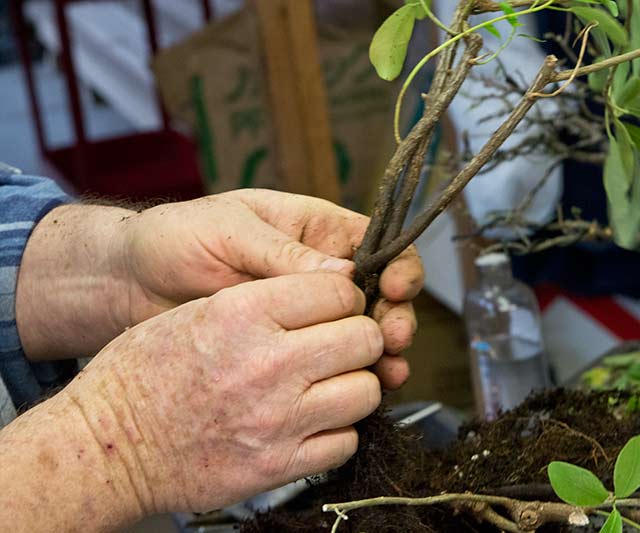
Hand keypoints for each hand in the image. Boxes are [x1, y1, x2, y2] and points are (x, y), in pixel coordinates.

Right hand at [57, 273, 382, 516]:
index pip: (338, 289)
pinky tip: (314, 421)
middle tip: (342, 344)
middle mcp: (268, 363)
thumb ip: (265, 300)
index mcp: (244, 313)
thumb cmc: (143, 372)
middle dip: (360, 337)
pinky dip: (339, 430)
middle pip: (364, 338)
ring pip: (366, 391)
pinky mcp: (279, 465)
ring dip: (355, 385)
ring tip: (330, 384)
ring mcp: (278, 419)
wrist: (108, 446)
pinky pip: (347, 440)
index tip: (337, 306)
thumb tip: (327, 295)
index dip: (344, 296)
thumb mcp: (196, 311)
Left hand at [121, 189, 422, 388]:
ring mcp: (305, 317)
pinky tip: (362, 391)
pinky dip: (350, 377)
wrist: (128, 285)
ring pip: (362, 334)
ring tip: (390, 373)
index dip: (398, 266)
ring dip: (382, 353)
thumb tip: (348, 277)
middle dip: (395, 316)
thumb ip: (284, 255)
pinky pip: (330, 365)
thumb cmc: (176, 239)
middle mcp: (319, 274)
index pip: (376, 244)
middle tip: (394, 339)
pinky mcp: (289, 351)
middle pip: (381, 294)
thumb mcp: (229, 232)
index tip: (395, 289)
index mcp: (314, 233)